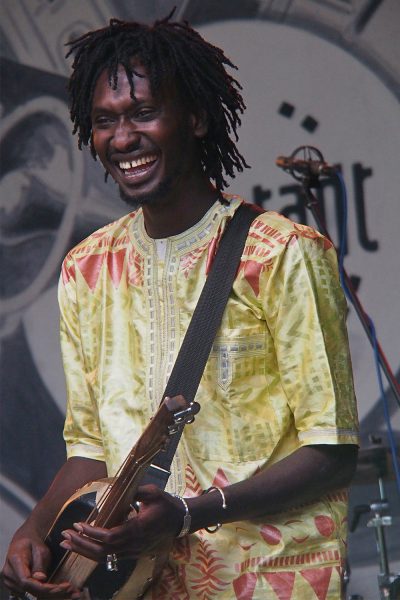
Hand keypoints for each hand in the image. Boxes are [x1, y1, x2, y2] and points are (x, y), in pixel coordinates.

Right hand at [2, 526, 80, 598]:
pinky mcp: (16, 587)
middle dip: (51, 592)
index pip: (26, 581)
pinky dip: (47, 594)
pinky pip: (32, 593)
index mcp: (15, 561)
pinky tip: (60, 592)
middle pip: (30, 590)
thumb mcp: (40, 548)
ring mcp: (11, 582)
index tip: (59, 588)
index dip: (42, 587)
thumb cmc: (32, 543)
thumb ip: (40, 564)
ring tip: (70, 592)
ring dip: (51, 595)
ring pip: (32, 594)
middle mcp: (9, 574)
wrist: (23, 541)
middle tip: (71, 590)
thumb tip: (40, 579)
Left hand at [59, 485, 184, 562]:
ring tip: (67, 543)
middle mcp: (134, 544)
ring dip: (84, 551)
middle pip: (103, 551)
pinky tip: (83, 547)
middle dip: (82, 544)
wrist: (180, 520)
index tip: (78, 525)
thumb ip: (135, 491)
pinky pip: (110, 557)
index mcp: (139, 529)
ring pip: (105, 557)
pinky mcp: (132, 553)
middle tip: (65, 535)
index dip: (92, 533)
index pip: (110, 536)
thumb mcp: (153, 492)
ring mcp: (134, 552)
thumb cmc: (166, 504)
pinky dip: (94, 553)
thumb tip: (117, 487)